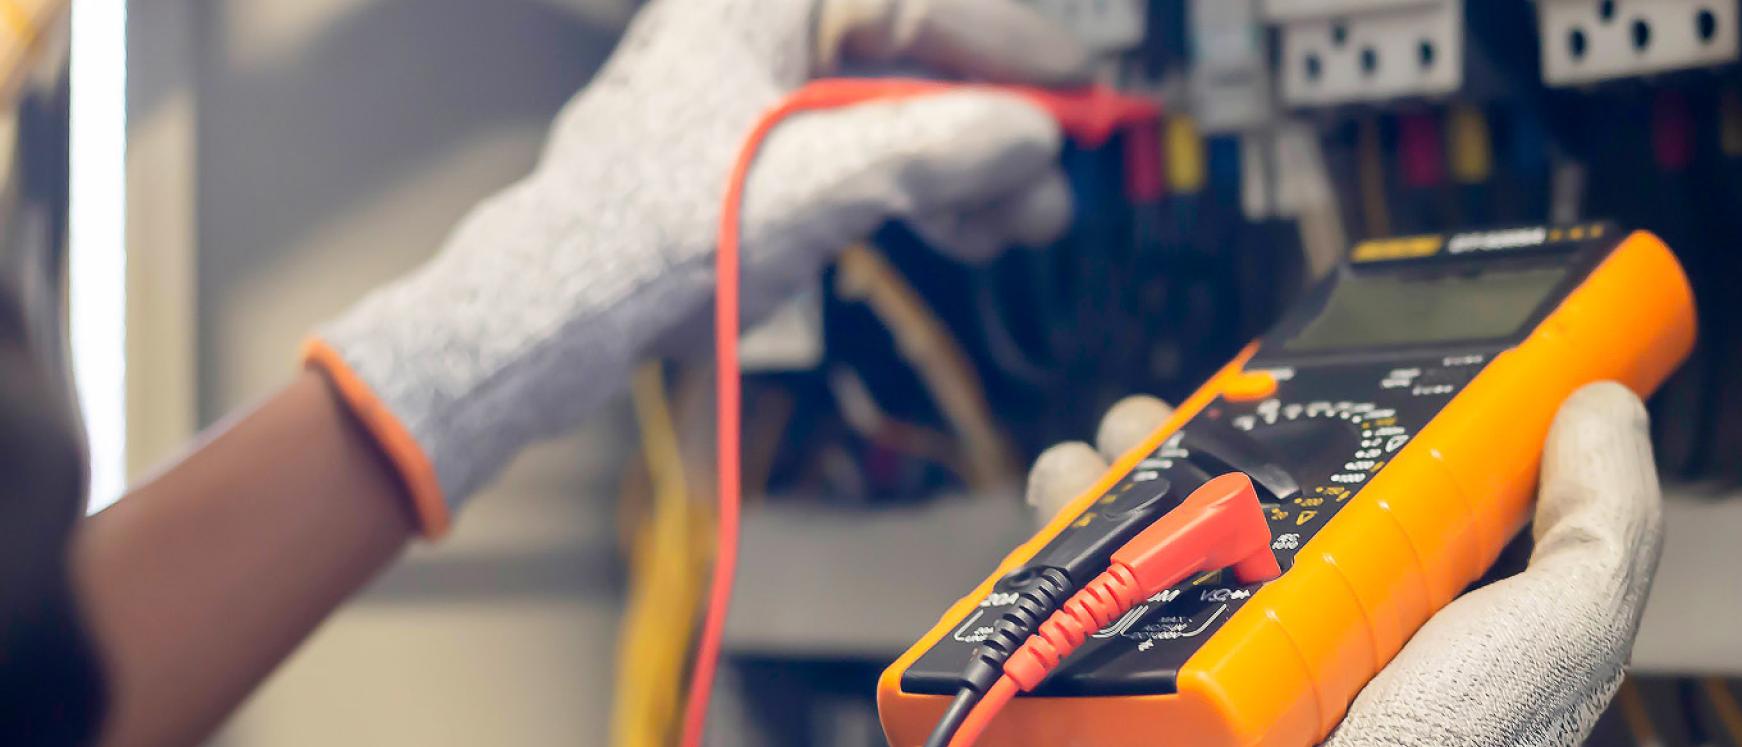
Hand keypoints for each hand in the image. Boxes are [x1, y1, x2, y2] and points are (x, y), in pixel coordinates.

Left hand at [310, 0, 1089, 536]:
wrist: (558, 302)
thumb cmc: (653, 232)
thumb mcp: (820, 185)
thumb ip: (937, 151)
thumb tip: (1034, 133)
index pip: (925, 3)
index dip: (1016, 49)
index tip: (1081, 92)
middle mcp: (769, 20)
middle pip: (923, 56)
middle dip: (995, 127)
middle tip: (1048, 191)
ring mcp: (764, 78)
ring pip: (904, 105)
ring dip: (968, 166)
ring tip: (1016, 226)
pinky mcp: (763, 136)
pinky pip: (868, 141)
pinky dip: (922, 182)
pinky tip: (964, 228)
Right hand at [1023, 383, 1664, 746]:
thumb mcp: (1554, 645)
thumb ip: (1598, 531)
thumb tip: (1604, 408)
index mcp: (1418, 633)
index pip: (1385, 504)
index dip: (1356, 424)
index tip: (1330, 361)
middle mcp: (1314, 653)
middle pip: (1250, 512)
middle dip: (1209, 439)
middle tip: (1195, 399)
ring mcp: (1217, 683)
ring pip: (1152, 547)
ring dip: (1117, 476)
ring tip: (1113, 442)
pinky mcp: (1134, 705)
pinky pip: (1082, 607)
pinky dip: (1055, 544)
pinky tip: (1063, 500)